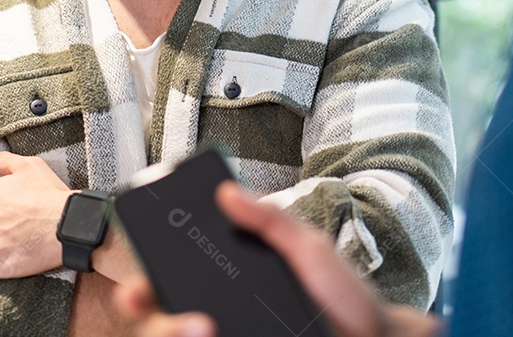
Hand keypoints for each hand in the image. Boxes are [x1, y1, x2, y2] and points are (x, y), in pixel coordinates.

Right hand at [117, 181, 442, 336]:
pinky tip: (213, 334)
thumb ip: (271, 222)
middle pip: (168, 322)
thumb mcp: (311, 248)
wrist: (376, 336)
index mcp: (231, 279)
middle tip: (174, 315)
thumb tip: (227, 190)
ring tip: (205, 329)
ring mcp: (234, 335)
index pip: (174, 283)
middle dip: (157, 321)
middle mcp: (224, 314)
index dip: (145, 287)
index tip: (137, 288)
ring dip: (174, 335)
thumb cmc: (345, 294)